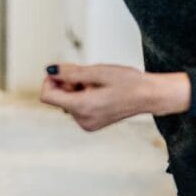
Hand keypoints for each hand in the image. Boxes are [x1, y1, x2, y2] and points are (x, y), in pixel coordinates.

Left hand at [39, 63, 190, 131]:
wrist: (148, 96)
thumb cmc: (126, 81)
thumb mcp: (97, 71)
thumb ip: (71, 72)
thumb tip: (49, 71)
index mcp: (83, 108)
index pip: (47, 96)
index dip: (50, 81)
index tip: (64, 71)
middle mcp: (82, 120)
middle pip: (57, 98)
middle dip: (66, 83)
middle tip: (88, 76)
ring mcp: (87, 124)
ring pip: (67, 101)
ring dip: (75, 89)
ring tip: (97, 84)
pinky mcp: (91, 124)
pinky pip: (76, 107)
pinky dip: (81, 96)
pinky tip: (99, 92)